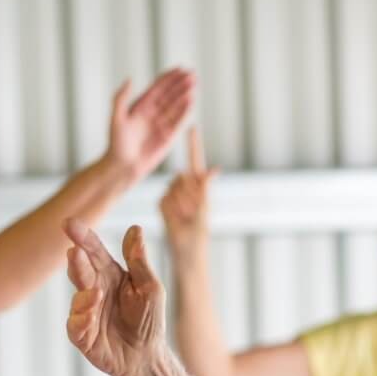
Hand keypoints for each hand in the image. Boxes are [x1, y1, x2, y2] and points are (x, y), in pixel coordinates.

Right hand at [65, 221, 167, 375]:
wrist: (147, 357)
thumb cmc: (149, 321)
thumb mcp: (150, 288)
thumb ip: (139, 261)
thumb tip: (135, 228)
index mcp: (110, 275)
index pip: (94, 252)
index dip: (83, 237)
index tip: (70, 223)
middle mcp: (94, 289)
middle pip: (81, 270)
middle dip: (76, 261)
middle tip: (74, 251)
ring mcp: (85, 311)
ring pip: (78, 297)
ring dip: (84, 293)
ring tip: (96, 293)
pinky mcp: (81, 334)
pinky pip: (76, 324)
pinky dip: (82, 318)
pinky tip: (90, 314)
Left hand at [104, 68, 196, 180]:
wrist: (124, 166)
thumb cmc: (116, 143)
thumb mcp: (116, 118)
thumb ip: (121, 98)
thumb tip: (130, 79)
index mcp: (140, 105)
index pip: (158, 88)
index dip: (169, 78)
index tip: (180, 69)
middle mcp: (152, 113)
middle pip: (170, 94)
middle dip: (181, 84)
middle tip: (192, 74)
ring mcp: (161, 124)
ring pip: (176, 106)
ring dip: (185, 95)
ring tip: (194, 85)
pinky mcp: (168, 136)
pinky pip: (178, 121)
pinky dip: (185, 111)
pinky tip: (192, 101)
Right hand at [160, 127, 218, 255]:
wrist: (185, 248)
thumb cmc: (199, 231)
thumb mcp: (205, 207)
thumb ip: (204, 188)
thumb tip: (214, 169)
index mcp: (199, 187)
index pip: (195, 161)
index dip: (193, 145)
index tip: (192, 127)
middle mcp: (185, 187)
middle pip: (184, 177)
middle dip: (190, 194)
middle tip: (193, 212)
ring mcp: (172, 194)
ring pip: (174, 188)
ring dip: (182, 204)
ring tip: (186, 217)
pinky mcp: (162, 202)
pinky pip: (165, 198)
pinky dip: (172, 209)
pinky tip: (176, 219)